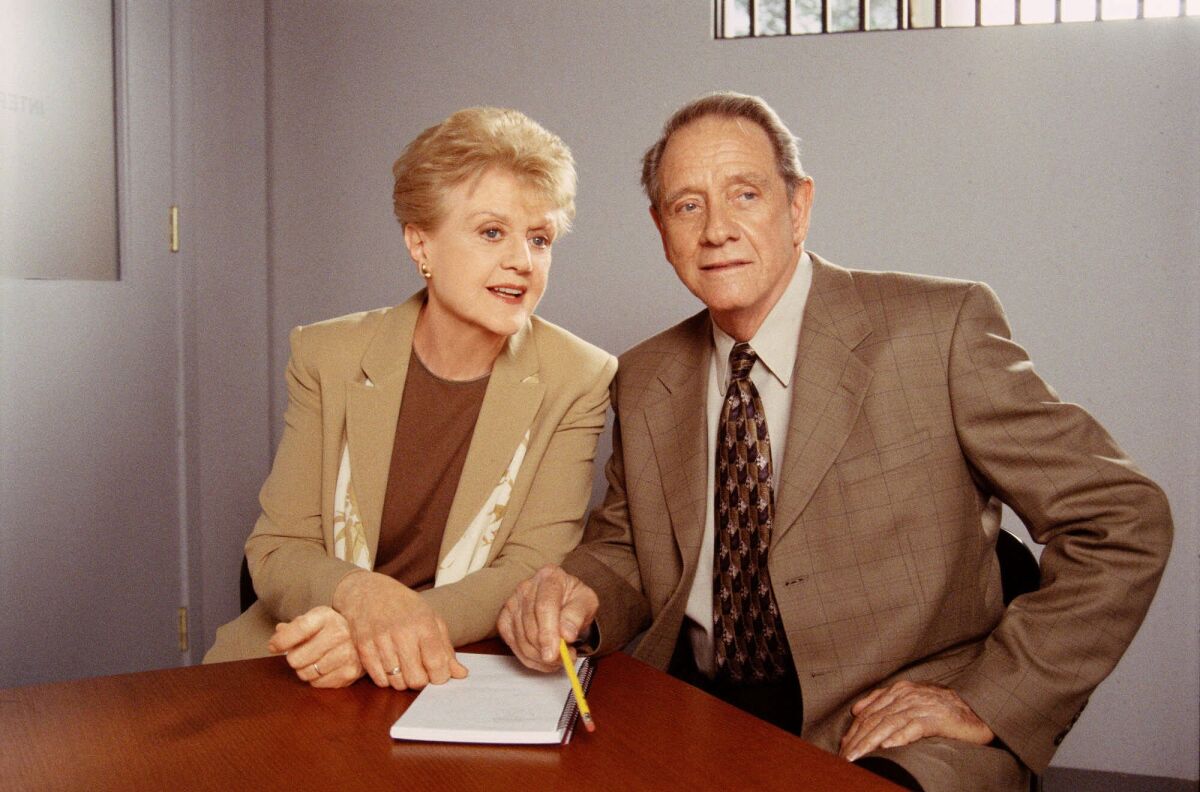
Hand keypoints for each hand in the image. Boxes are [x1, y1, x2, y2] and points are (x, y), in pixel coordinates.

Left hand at [268, 606, 362, 687]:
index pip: (299, 629)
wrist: (364, 638)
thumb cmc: (331, 629)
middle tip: (301, 654)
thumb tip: (278, 632)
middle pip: (296, 658)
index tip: (273, 646)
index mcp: (327, 616)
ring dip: (305, 670)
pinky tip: (325, 668)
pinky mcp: (350, 673)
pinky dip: (317, 679)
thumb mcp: (314, 620)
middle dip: (294, 658)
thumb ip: (294, 627)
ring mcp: (346, 654)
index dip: (281, 640)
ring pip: (305, 673)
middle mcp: (339, 633)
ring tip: (314, 661)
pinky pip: (317, 683)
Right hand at [333, 571, 468, 689]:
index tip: (439, 674)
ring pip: (397, 682)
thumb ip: (446, 648)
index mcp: (423, 624)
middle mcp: (402, 632)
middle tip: (420, 671)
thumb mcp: (431, 619)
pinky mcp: (363, 647)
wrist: (368, 592)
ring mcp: (380, 640)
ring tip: (404, 667)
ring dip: (403, 681)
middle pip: (416, 679)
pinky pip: (379, 679)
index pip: (437, 664)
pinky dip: (387, 680)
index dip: (441, 677)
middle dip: (422, 681)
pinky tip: (389, 666)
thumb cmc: (405, 607)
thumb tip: (461, 674)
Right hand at [497, 564, 598, 671]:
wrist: (564, 601)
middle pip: (530, 625)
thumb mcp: (587, 603)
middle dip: (546, 649)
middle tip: (564, 659)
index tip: (554, 653)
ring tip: (558, 659)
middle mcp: (526, 587)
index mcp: (549, 577)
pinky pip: (513, 645)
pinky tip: (543, 659)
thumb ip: (577, 616)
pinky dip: (529, 658)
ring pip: (521, 638)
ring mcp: (512, 602)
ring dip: (539, 657)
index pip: (545, 606)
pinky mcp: (505, 618)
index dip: (548, 633)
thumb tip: (566, 634)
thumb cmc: (575, 601)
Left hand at [839, 680, 993, 761]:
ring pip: (889, 724)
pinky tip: (888, 747)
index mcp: (898, 691)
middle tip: (846, 758)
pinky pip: (914, 728)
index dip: (854, 732)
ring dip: (871, 742)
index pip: (869, 713)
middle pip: (875, 720)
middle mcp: (907, 696)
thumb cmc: (942, 708)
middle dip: (857, 740)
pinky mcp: (937, 718)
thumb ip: (883, 702)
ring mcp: (921, 706)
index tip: (843, 748)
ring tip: (859, 757)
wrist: (978, 708)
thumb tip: (857, 710)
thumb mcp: (910, 700)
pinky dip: (899, 737)